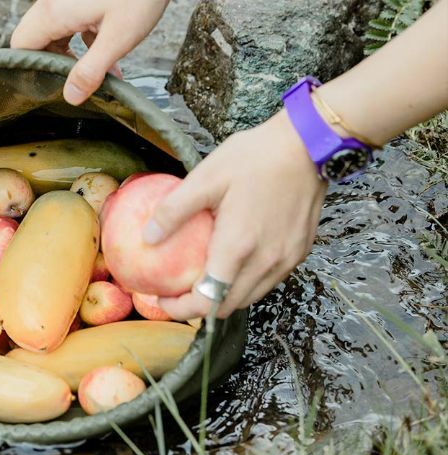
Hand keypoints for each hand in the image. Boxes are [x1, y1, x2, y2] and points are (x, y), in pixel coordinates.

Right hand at [10, 0, 186, 103]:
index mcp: (54, 10)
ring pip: (54, 28)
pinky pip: (68, 15)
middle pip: (34, 38)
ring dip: (72, 50)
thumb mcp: (118, 38)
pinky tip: (109, 45)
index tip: (56, 86)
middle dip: (55, 63)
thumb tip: (69, 96)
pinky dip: (82, 34)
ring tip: (102, 68)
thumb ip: (90, 71)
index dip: (31, 70)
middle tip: (82, 81)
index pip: (20, 47)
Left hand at [150, 112, 327, 319]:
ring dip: (223, 296)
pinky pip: (267, 280)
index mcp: (238, 247)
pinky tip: (230, 261)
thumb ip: (174, 210)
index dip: (181, 308)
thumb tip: (148, 237)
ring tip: (199, 278)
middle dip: (198, 307)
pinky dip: (245, 281)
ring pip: (250, 296)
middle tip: (175, 290)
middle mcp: (266, 262)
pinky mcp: (299, 252)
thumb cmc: (254, 158)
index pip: (207, 301)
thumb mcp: (205, 178)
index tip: (161, 298)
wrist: (307, 147)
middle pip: (228, 305)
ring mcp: (286, 260)